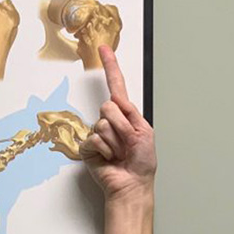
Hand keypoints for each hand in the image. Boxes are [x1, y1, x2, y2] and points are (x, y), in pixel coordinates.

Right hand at [80, 45, 156, 204]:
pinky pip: (95, 139)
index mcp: (126, 115)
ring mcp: (99, 133)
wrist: (132, 184)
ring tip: (120, 153)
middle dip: (121, 126)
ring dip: (116, 142)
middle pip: (109, 107)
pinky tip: (110, 158)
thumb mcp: (144, 132)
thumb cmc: (142, 162)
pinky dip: (106, 150)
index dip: (111, 67)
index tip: (104, 49)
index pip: (117, 86)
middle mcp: (111, 121)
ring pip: (103, 124)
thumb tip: (113, 103)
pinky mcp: (88, 147)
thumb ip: (128, 114)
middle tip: (128, 143)